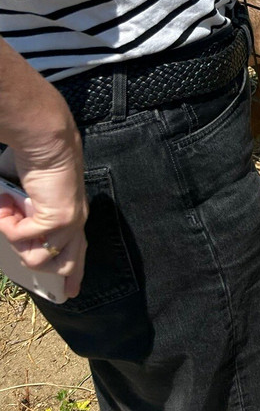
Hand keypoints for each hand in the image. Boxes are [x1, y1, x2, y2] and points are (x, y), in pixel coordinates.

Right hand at [0, 43, 87, 298]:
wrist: (48, 141)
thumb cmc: (36, 165)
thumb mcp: (33, 199)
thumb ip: (32, 218)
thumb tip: (25, 240)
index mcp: (73, 217)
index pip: (77, 254)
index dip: (73, 275)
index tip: (69, 293)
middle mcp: (77, 223)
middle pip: (61, 264)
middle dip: (32, 257)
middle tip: (13, 225)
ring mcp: (71, 223)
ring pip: (37, 258)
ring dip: (13, 234)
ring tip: (8, 207)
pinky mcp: (60, 219)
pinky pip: (25, 237)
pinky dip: (8, 220)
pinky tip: (7, 199)